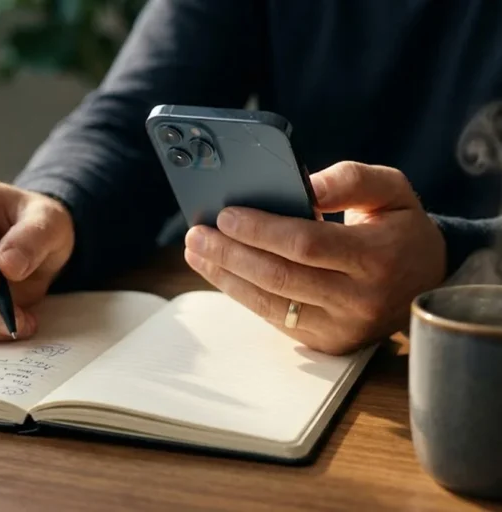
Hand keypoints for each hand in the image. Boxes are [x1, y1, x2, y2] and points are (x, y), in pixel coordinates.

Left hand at [183, 161, 446, 354]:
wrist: (425, 281)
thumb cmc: (400, 227)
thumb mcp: (391, 190)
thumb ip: (350, 180)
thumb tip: (303, 184)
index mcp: (378, 257)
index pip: (307, 244)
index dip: (261, 230)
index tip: (226, 214)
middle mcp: (360, 299)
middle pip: (280, 277)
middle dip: (230, 254)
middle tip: (196, 234)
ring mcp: (342, 327)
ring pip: (270, 303)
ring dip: (225, 277)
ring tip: (196, 252)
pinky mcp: (326, 342)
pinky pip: (274, 318)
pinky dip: (241, 293)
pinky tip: (220, 272)